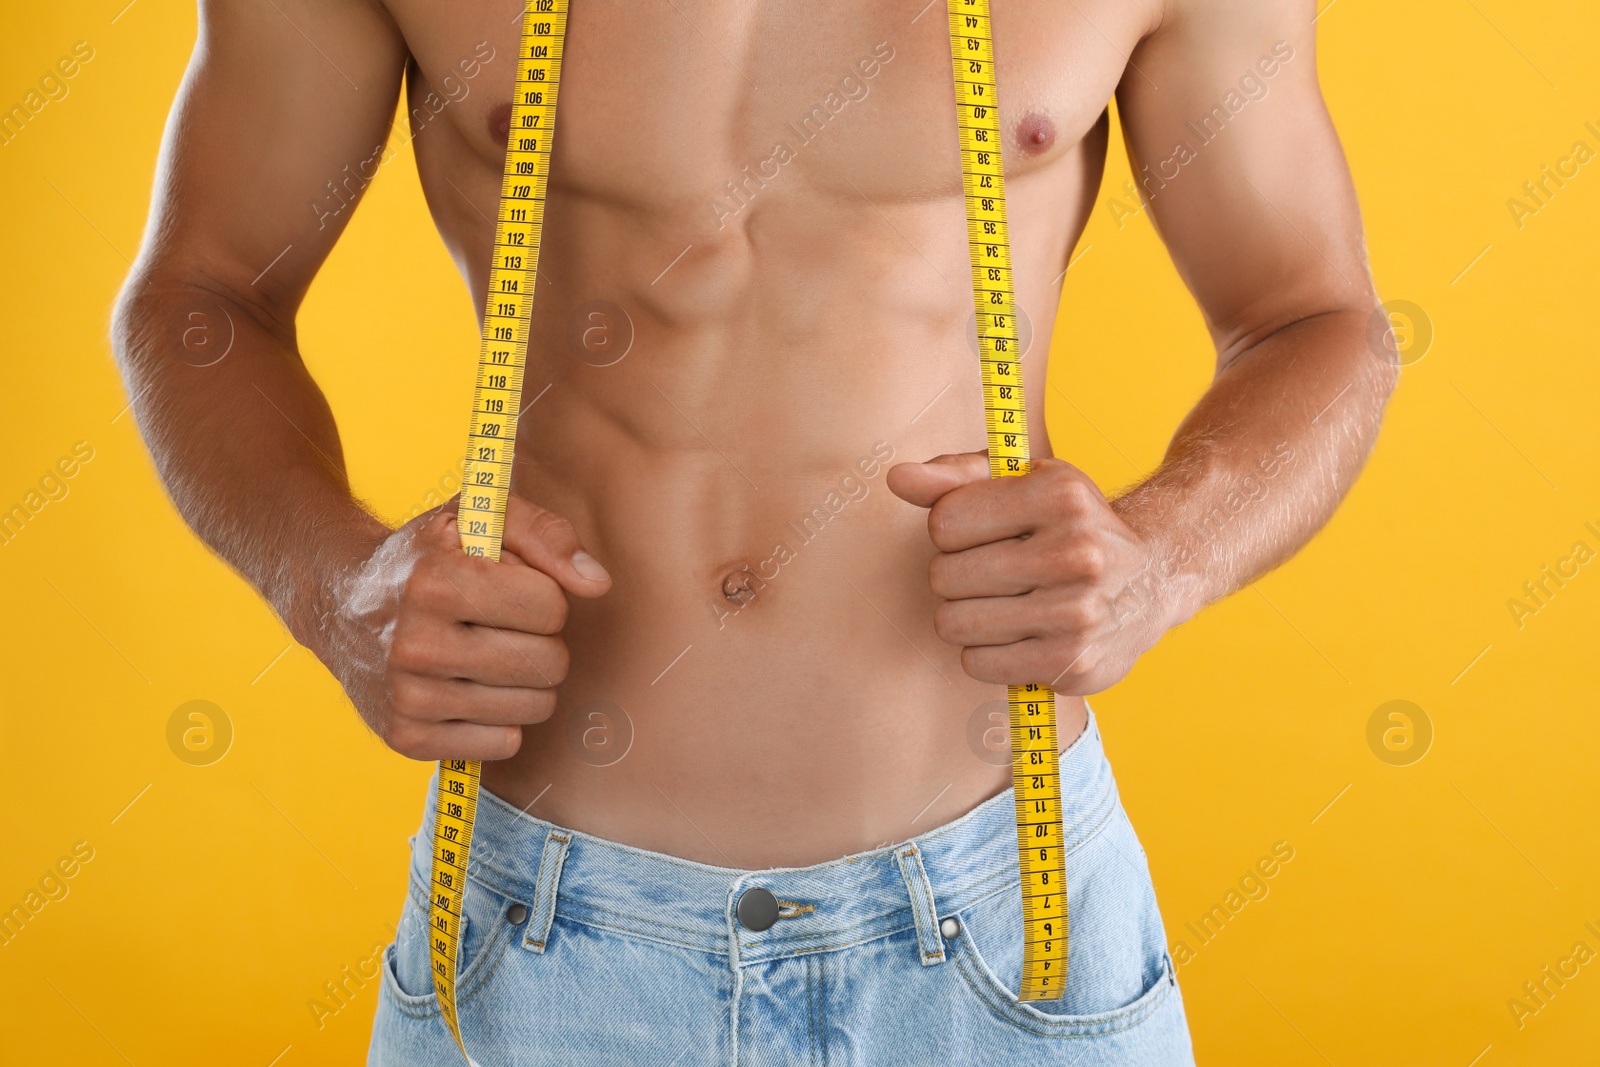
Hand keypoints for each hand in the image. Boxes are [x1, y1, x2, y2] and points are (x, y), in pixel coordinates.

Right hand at [319, 494, 610, 759]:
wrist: (342, 603)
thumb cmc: (429, 557)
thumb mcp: (480, 521)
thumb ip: (547, 535)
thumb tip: (597, 584)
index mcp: (434, 583)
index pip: (551, 607)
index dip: (542, 595)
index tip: (509, 588)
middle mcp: (415, 644)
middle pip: (549, 663)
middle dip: (540, 641)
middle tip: (502, 626)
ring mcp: (408, 698)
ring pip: (534, 708)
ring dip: (525, 682)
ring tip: (487, 656)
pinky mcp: (407, 739)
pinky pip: (506, 743)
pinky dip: (500, 719)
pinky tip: (469, 689)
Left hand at [886, 450, 1166, 692]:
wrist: (1151, 580)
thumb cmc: (1065, 525)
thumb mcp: (1020, 483)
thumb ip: (954, 477)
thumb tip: (897, 478)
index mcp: (1060, 495)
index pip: (944, 522)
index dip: (952, 529)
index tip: (985, 531)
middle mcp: (1076, 552)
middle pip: (944, 577)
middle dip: (957, 575)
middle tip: (996, 572)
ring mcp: (1078, 613)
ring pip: (953, 624)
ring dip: (967, 616)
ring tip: (1003, 603)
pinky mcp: (1072, 663)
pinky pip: (977, 664)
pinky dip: (986, 653)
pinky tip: (1018, 634)